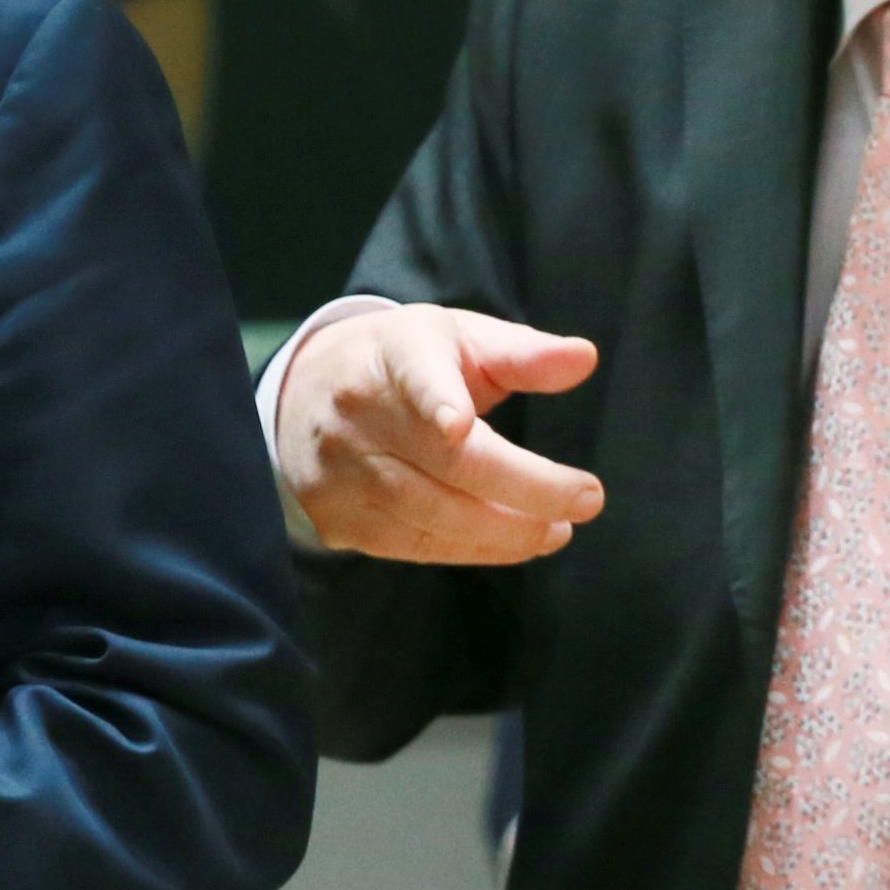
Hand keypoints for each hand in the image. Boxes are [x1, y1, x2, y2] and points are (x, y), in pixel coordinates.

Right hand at [276, 304, 604, 564]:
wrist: (303, 395)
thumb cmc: (401, 363)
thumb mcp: (456, 338)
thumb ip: (521, 353)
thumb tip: (584, 359)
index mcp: (394, 353)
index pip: (414, 372)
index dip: (435, 398)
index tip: (459, 423)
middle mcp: (358, 412)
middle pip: (446, 461)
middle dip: (525, 488)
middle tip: (586, 500)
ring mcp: (340, 469)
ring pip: (430, 513)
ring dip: (504, 531)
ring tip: (556, 529)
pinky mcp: (336, 516)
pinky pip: (412, 545)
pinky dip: (471, 550)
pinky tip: (513, 542)